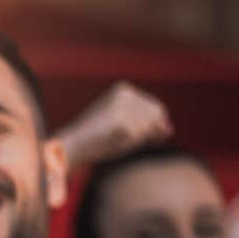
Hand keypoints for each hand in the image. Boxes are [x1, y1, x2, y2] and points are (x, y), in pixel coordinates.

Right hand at [55, 82, 170, 166]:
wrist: (69, 148)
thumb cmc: (96, 140)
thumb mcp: (125, 127)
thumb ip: (148, 125)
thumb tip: (169, 129)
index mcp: (124, 89)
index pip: (156, 109)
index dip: (151, 128)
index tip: (126, 134)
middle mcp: (125, 92)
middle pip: (157, 118)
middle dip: (144, 134)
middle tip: (117, 137)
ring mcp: (122, 105)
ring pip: (150, 128)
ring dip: (135, 141)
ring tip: (112, 139)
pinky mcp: (119, 120)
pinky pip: (139, 138)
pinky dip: (127, 146)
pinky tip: (110, 142)